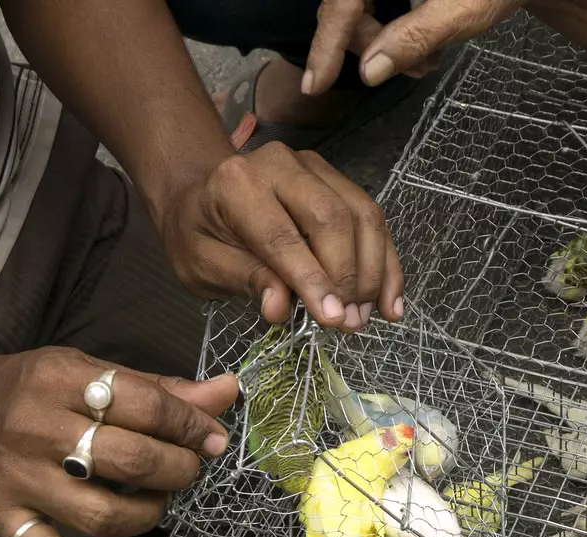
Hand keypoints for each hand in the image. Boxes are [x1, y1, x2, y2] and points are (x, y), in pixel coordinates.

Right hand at [0, 346, 235, 536]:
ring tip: (158, 503)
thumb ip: (159, 390)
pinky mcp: (1, 518)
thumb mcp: (92, 373)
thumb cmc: (39, 392)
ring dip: (148, 515)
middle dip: (176, 471)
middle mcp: (34, 428)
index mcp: (60, 379)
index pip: (142, 403)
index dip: (190, 425)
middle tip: (187, 471)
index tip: (213, 440)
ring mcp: (16, 478)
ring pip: (99, 514)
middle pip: (127, 459)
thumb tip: (227, 393)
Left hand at [155, 144, 403, 330]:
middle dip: (348, 276)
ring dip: (373, 271)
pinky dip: (386, 261)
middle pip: (332, 218)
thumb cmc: (197, 234)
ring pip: (361, 215)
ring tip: (368, 316)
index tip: (332, 319)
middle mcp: (280, 164)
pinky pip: (372, 217)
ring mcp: (314, 167)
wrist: (200, 195)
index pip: (282, 235)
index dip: (311, 280)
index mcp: (237, 184)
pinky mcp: (335, 179)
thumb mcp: (201, 265)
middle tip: (349, 323)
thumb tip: (280, 309)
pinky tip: (389, 300)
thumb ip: (243, 280)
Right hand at [303, 0, 519, 91]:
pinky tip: (425, 46)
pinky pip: (374, 4)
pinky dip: (392, 30)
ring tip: (428, 61)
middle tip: (417, 69)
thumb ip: (414, 37)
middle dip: (373, 45)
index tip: (315, 87)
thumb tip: (368, 73)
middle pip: (346, 7)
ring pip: (358, 9)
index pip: (342, 3)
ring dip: (385, 43)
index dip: (326, 44)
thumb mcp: (461, 11)